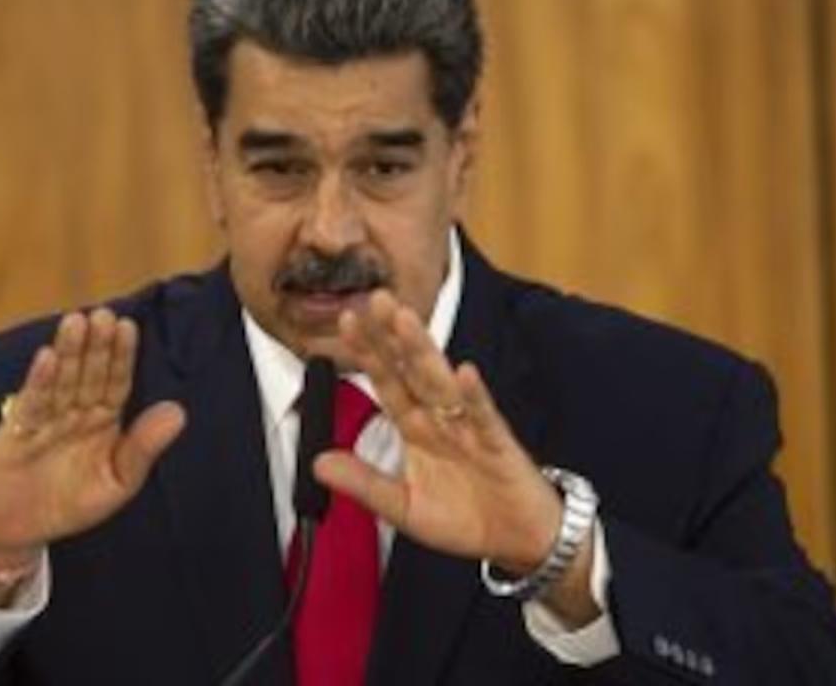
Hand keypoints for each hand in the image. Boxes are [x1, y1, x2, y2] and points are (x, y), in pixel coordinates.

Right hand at [0, 309, 184, 600]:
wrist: (17, 530)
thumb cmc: (70, 505)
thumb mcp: (116, 481)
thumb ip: (144, 447)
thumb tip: (179, 412)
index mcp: (104, 421)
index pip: (117, 382)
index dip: (122, 356)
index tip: (128, 327)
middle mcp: (76, 413)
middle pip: (88, 374)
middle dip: (96, 345)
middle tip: (104, 314)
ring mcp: (46, 419)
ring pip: (61, 381)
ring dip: (68, 352)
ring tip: (77, 322)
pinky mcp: (17, 431)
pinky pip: (32, 403)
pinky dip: (39, 381)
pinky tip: (47, 357)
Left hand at [315, 291, 597, 623]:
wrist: (518, 538)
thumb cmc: (465, 517)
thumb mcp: (403, 507)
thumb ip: (364, 483)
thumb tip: (318, 464)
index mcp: (417, 428)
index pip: (388, 382)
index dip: (368, 353)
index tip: (347, 321)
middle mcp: (441, 418)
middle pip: (412, 369)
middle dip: (393, 335)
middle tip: (375, 298)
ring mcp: (470, 427)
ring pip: (442, 383)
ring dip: (424, 351)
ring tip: (405, 321)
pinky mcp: (498, 444)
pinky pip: (484, 417)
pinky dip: (474, 396)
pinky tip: (463, 372)